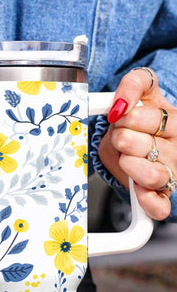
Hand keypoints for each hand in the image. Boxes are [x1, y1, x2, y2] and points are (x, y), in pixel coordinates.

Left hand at [98, 67, 176, 220]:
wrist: (134, 144)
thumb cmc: (141, 120)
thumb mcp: (142, 92)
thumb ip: (134, 84)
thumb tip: (121, 104)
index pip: (150, 118)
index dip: (126, 118)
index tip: (123, 118)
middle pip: (139, 145)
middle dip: (121, 139)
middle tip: (123, 140)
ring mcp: (172, 175)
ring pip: (151, 175)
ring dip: (127, 165)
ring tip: (127, 159)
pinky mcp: (162, 197)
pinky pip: (158, 207)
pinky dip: (145, 200)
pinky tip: (137, 187)